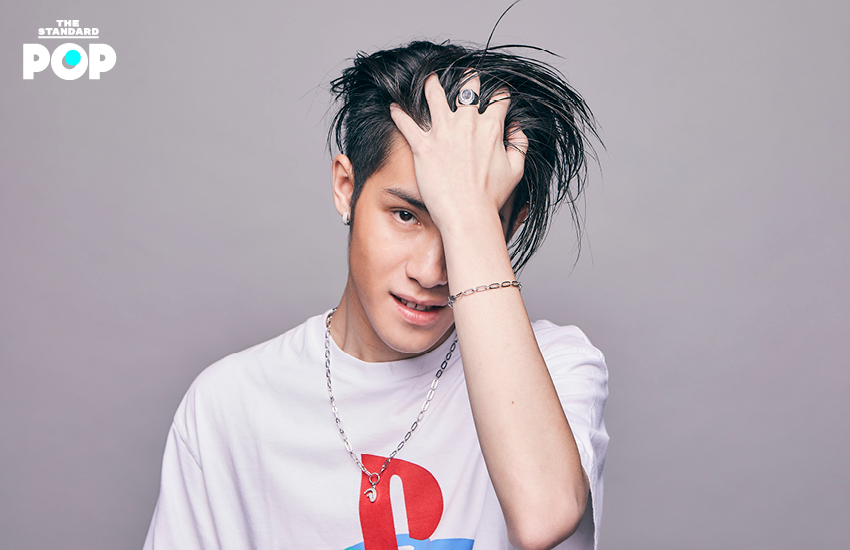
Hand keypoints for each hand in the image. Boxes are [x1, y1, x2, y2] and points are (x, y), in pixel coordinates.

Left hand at [390, 73, 527, 231]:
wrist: (467, 213)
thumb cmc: (491, 196)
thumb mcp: (516, 169)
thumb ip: (519, 144)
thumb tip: (517, 128)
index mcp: (491, 127)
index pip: (498, 98)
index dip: (499, 94)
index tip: (496, 95)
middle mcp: (466, 123)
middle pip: (468, 87)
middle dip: (468, 79)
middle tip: (465, 78)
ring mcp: (443, 133)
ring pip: (434, 95)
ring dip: (431, 84)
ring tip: (428, 79)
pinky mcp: (423, 146)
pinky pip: (406, 123)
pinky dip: (398, 113)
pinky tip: (393, 107)